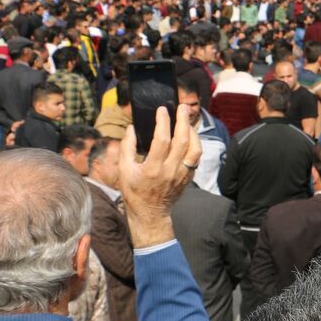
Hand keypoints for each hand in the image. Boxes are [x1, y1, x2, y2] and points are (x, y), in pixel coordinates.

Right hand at [120, 104, 200, 247]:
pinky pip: (196, 157)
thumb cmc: (134, 192)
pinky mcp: (188, 177)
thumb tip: (132, 128)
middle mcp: (170, 171)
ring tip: (188, 120)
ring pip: (195, 149)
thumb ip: (127, 148)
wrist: (150, 213)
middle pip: (183, 141)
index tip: (162, 110)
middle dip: (184, 121)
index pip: (162, 140)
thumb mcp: (124, 171)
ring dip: (193, 132)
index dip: (163, 123)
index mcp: (152, 169)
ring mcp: (182, 175)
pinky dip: (195, 144)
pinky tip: (190, 135)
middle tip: (182, 107)